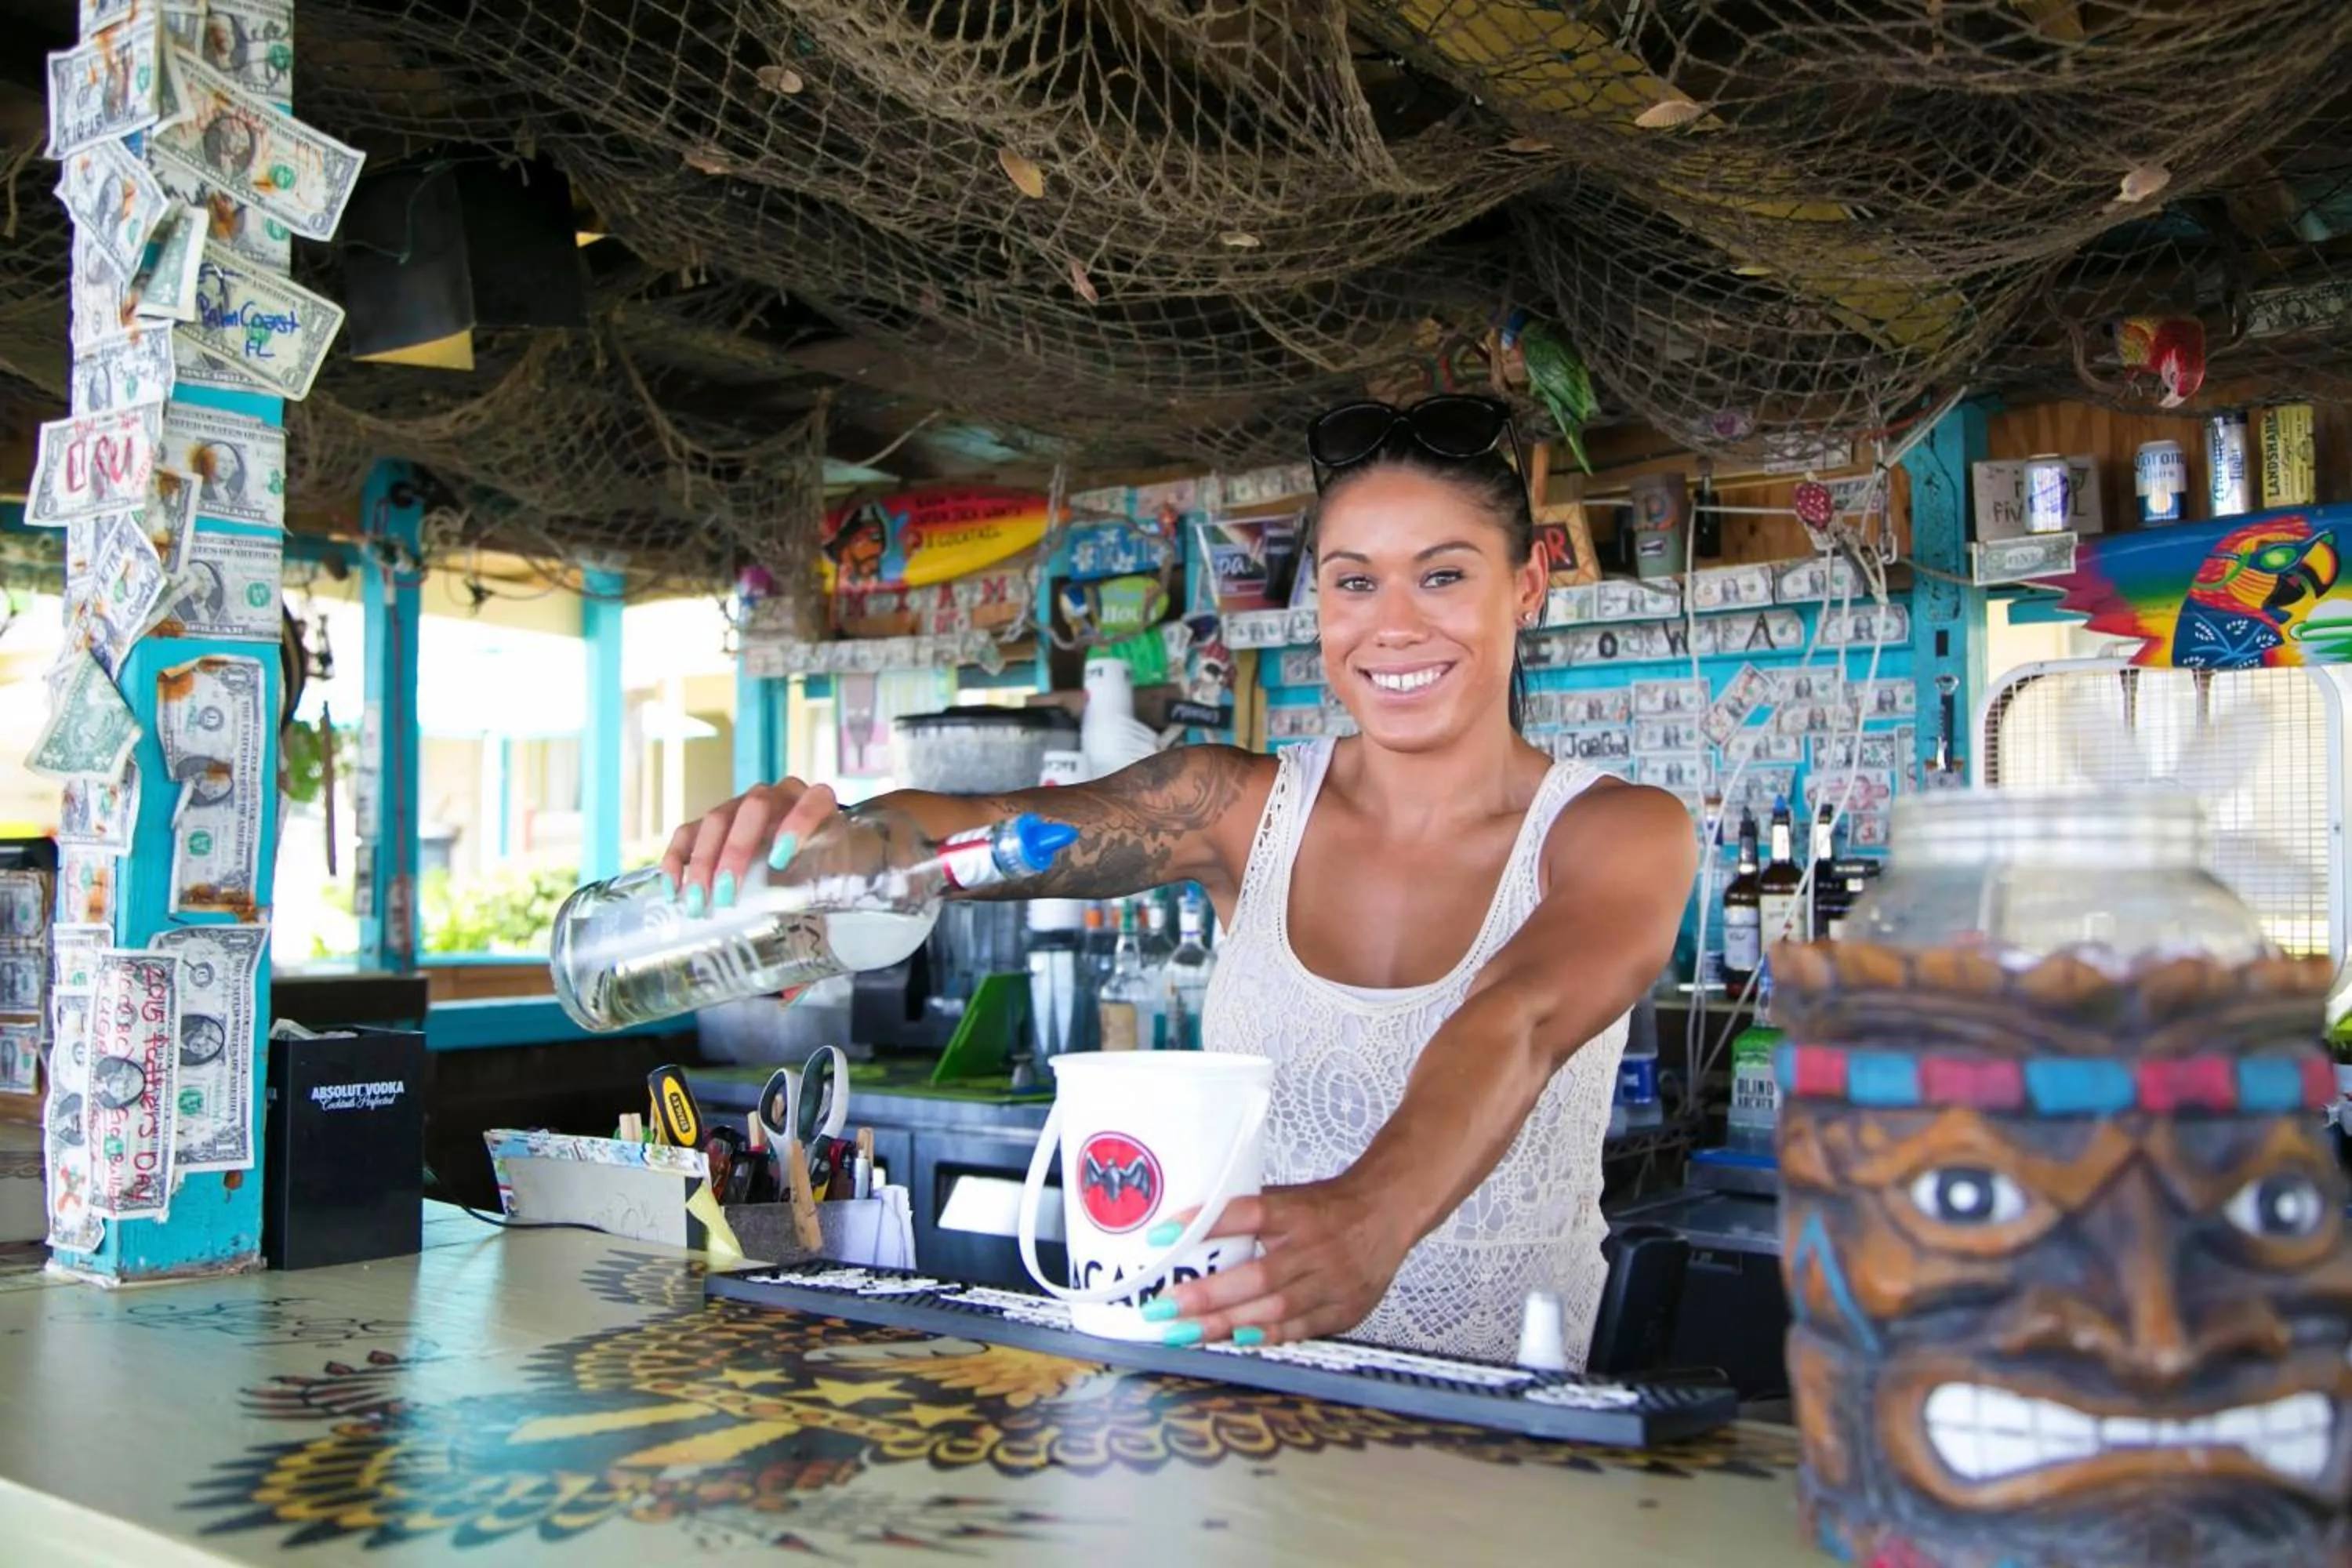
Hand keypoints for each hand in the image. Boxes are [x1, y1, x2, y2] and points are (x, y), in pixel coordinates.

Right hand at [657, 776, 839, 913]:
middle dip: (737, 851)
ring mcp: (742, 804)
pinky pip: (689, 831)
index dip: (797, 825)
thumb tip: (792, 941)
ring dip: (704, 862)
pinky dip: (677, 859)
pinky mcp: (715, 821)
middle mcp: (777, 796)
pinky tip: (673, 889)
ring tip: (699, 902)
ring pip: (717, 820)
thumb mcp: (828, 873)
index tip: (780, 859)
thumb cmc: (821, 864)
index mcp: (815, 802)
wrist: (806, 850)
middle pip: (753, 809)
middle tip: (727, 894)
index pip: (813, 802)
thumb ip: (819, 890)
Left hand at [1152, 1175, 1412, 1347]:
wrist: (1388, 1212)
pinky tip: (1233, 1342)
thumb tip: (1184, 1236)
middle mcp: (1315, 1246)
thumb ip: (1246, 1218)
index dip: (1203, 1225)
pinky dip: (1265, 1336)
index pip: (1244, 1214)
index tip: (1159, 1238)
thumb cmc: (1326, 1208)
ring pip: (1275, 1309)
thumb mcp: (1288, 1198)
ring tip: (1184, 1334)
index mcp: (1296, 1211)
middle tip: (1162, 1309)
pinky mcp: (1345, 1309)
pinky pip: (1299, 1329)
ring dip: (1226, 1324)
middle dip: (1206, 1297)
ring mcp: (1333, 1281)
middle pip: (1256, 1275)